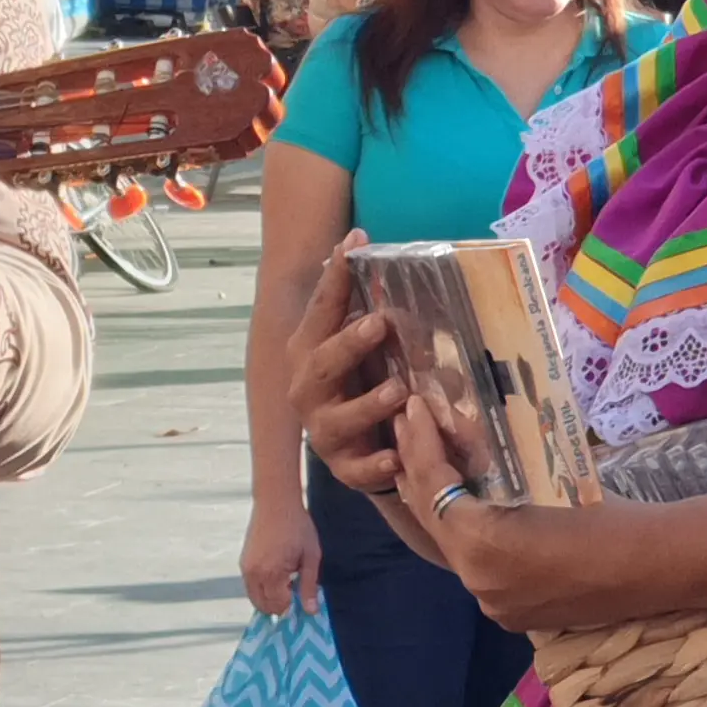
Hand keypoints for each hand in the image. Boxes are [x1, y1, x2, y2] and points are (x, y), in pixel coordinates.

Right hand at [241, 498, 322, 616]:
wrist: (275, 502)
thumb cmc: (297, 526)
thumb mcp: (311, 556)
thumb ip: (309, 585)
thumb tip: (311, 611)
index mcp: (272, 573)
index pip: (279, 605)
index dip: (292, 606)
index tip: (302, 599)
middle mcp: (254, 574)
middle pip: (263, 605)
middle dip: (279, 606)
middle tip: (294, 595)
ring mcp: (245, 568)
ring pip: (254, 597)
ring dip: (269, 599)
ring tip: (286, 585)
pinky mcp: (243, 562)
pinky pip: (250, 586)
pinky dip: (261, 589)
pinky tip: (276, 577)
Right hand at [286, 245, 408, 493]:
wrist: (351, 446)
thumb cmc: (357, 377)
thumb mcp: (356, 338)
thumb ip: (355, 299)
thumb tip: (360, 237)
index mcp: (309, 348)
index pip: (322, 307)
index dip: (336, 276)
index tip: (354, 243)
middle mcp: (308, 387)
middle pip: (322, 363)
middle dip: (349, 344)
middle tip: (379, 324)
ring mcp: (323, 429)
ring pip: (339, 418)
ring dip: (368, 404)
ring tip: (398, 390)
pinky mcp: (343, 466)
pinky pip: (357, 469)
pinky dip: (376, 464)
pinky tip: (396, 458)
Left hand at [384, 389, 613, 631]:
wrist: (657, 565)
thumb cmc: (608, 512)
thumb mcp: (546, 478)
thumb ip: (497, 468)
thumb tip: (464, 433)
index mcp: (481, 545)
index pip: (433, 488)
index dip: (420, 444)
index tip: (414, 408)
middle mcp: (476, 581)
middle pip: (432, 520)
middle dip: (416, 471)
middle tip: (407, 426)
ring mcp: (493, 604)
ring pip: (450, 547)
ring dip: (437, 505)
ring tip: (427, 461)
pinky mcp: (512, 615)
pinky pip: (476, 569)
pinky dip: (464, 536)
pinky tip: (465, 509)